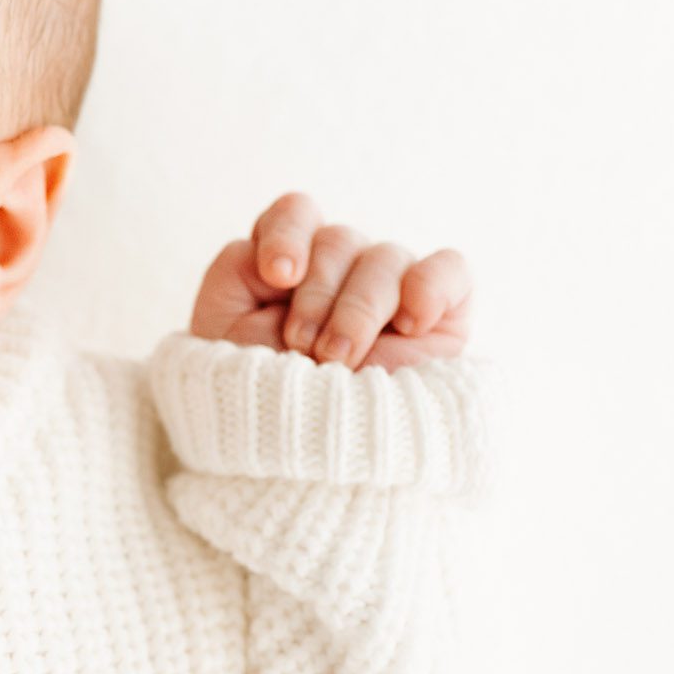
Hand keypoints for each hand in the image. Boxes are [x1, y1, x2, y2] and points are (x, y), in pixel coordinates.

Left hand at [184, 192, 471, 371]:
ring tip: (338, 361)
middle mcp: (343, 271)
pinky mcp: (441, 318)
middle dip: (316, 296)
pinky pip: (451, 270)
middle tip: (302, 347)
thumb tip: (285, 255)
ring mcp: (393, 291)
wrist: (299, 461)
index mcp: (292, 264)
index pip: (296, 212)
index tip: (278, 277)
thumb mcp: (221, 329)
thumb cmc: (257, 397)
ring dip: (358, 309)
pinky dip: (431, 286)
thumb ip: (235, 269)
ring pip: (385, 257)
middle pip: (338, 239)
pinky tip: (411, 323)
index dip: (286, 233)